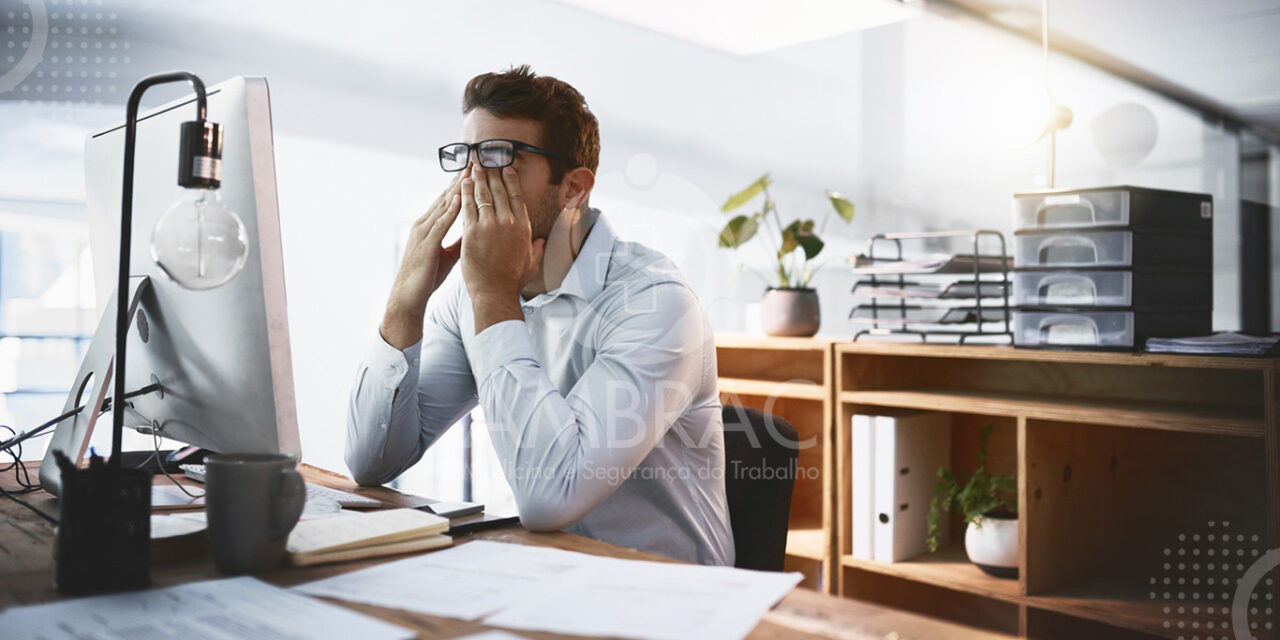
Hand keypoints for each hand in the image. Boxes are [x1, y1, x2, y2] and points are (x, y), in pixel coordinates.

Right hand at [380, 173, 463, 348]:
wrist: (408, 295)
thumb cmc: (427, 276)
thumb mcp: (448, 255)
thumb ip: (459, 241)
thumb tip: (475, 232)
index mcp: (430, 226)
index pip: (447, 200)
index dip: (461, 184)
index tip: (475, 169)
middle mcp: (425, 223)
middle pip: (445, 196)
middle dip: (460, 178)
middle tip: (474, 160)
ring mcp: (424, 232)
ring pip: (443, 204)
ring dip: (457, 187)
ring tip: (470, 171)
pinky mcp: (426, 243)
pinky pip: (440, 224)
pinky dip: (450, 210)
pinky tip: (459, 198)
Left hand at [461, 164, 544, 332]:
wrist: (495, 293)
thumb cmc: (513, 281)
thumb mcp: (532, 263)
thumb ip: (537, 249)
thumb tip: (543, 241)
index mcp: (523, 227)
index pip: (517, 196)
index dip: (511, 180)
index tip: (507, 168)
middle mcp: (508, 222)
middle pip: (499, 190)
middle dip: (493, 172)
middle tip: (486, 159)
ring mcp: (489, 226)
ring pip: (483, 195)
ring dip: (478, 177)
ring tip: (474, 165)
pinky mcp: (472, 232)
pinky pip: (468, 206)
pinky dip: (465, 192)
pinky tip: (463, 182)